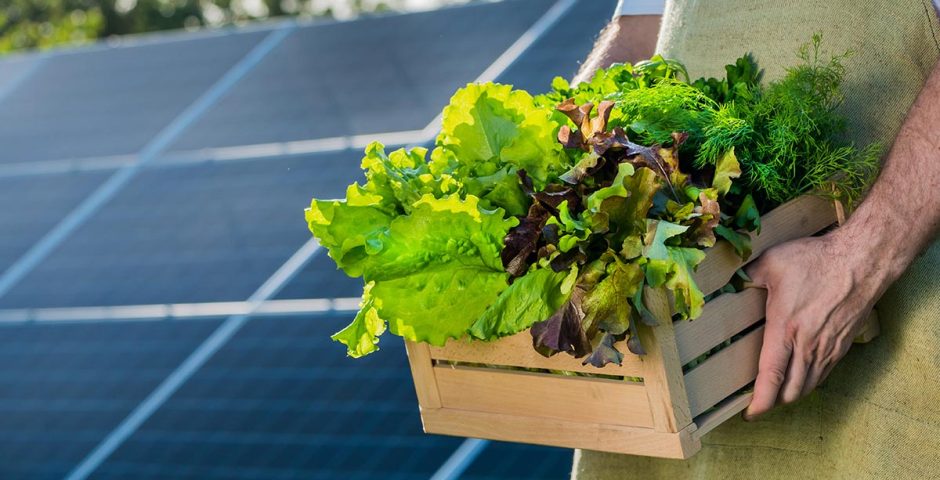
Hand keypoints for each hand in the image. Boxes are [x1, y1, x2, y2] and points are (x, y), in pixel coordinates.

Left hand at [741, 233, 883, 420]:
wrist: (862, 262)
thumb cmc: (816, 260)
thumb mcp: (772, 262)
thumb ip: (747, 275)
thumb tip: (731, 279)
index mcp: (785, 328)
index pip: (771, 375)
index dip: (761, 400)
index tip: (751, 413)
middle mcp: (807, 345)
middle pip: (790, 390)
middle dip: (773, 401)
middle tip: (759, 402)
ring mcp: (827, 347)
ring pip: (808, 385)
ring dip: (792, 393)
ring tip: (777, 393)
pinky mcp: (842, 345)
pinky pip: (824, 374)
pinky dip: (810, 382)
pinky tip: (801, 376)